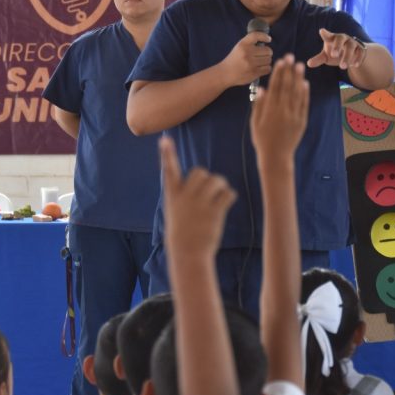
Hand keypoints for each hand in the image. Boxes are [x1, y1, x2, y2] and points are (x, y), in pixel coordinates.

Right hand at [160, 136, 236, 260]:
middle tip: (210, 192)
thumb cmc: (182, 233)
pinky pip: (228, 193)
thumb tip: (203, 179)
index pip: (169, 170)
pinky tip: (225, 205)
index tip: (165, 140)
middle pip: (201, 171)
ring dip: (221, 187)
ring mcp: (199, 203)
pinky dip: (229, 197)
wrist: (187, 254)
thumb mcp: (176, 212)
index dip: (167, 154)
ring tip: (218, 199)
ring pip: (217, 180)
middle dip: (208, 179)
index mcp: (173, 195)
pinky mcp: (214, 211)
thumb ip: (185, 195)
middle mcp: (185, 196)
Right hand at [221, 30, 272, 86]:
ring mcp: (250, 63)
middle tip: (262, 55)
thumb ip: (251, 42)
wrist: (225, 73)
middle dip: (267, 53)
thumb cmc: (235, 59)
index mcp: (242, 44)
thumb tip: (268, 39)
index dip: (264, 36)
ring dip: (266, 61)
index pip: (256, 35)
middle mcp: (246, 53)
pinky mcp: (254, 73)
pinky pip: (268, 69)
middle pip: (268, 50)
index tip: (269, 39)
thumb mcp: (240, 47)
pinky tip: (260, 68)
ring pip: (268, 60)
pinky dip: (266, 69)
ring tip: (259, 62)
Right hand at [250, 54, 309, 161]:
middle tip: (291, 57)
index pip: (275, 87)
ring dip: (298, 78)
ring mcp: (294, 116)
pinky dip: (305, 94)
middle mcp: (283, 111)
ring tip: (300, 65)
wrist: (276, 157)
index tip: (280, 61)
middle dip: (289, 70)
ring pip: (297, 93)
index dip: (278, 73)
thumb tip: (262, 89)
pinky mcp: (301, 121)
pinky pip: (304, 105)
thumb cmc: (262, 140)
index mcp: (270, 110)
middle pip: (287, 86)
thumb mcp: (255, 123)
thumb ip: (258, 105)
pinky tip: (305, 83)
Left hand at [307, 29, 364, 70]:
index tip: (321, 31)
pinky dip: (358, 58)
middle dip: (337, 46)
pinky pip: (360, 52)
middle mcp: (343, 38)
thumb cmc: (336, 53)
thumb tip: (308, 64)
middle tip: (333, 55)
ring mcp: (352, 43)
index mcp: (333, 38)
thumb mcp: (326, 57)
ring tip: (342, 67)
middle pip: (341, 39)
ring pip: (351, 47)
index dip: (325, 33)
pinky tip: (354, 65)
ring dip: (347, 56)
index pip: (328, 35)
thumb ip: (318, 59)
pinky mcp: (361, 49)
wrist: (352, 54)